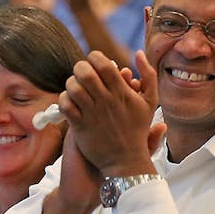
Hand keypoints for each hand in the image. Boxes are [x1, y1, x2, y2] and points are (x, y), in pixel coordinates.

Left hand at [59, 50, 160, 174]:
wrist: (126, 161)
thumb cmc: (137, 129)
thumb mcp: (150, 101)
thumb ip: (149, 75)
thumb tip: (139, 53)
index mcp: (122, 93)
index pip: (104, 64)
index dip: (95, 57)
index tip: (94, 63)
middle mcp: (107, 102)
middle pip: (85, 73)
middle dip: (80, 67)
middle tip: (82, 73)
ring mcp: (92, 114)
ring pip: (73, 88)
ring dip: (71, 83)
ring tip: (75, 88)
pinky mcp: (81, 127)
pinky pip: (65, 106)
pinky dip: (64, 100)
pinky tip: (70, 102)